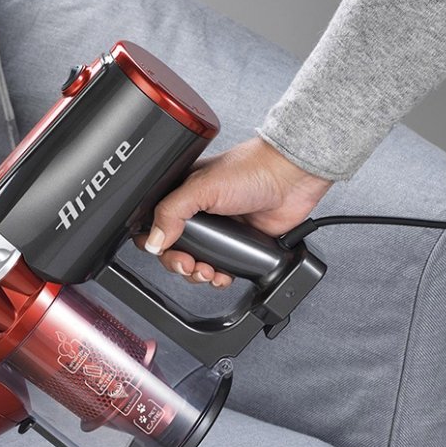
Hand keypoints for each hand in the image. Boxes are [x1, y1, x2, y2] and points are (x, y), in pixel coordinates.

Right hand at [134, 137, 331, 287]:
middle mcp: (198, 215)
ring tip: (208, 271)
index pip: (155, 225)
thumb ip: (172, 212)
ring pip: (195, 264)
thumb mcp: (201, 186)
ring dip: (197, 274)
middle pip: (173, 251)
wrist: (291, 177)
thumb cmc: (252, 169)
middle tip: (188, 264)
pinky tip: (222, 274)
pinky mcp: (237, 245)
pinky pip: (220, 270)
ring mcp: (218, 232)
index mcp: (183, 195)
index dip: (154, 243)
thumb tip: (154, 241)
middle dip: (178, 264)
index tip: (164, 251)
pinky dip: (218, 278)